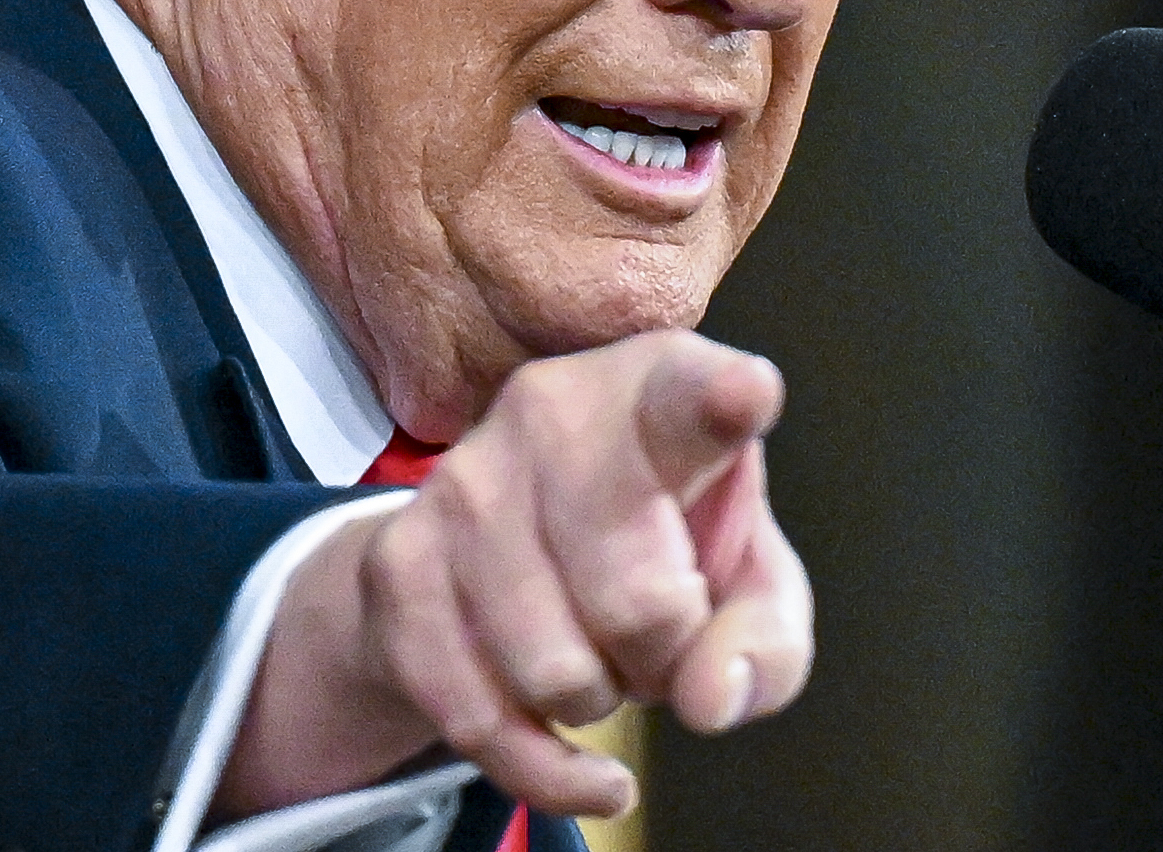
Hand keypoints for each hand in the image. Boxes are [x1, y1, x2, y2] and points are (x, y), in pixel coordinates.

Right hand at [215, 331, 811, 819]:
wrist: (494, 551)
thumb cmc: (659, 551)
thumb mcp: (747, 588)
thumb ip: (765, 642)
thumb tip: (708, 698)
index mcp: (659, 390)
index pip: (690, 398)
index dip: (724, 402)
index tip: (748, 395)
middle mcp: (550, 411)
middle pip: (638, 604)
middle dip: (665, 659)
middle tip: (660, 631)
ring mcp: (461, 483)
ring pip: (557, 673)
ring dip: (600, 699)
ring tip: (598, 650)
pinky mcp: (397, 563)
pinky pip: (482, 721)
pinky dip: (548, 772)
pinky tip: (587, 769)